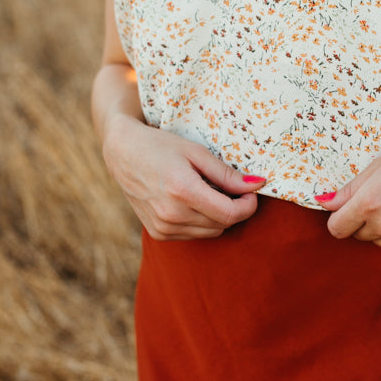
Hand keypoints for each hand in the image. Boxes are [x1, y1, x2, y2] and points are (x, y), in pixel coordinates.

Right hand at [102, 114, 265, 240]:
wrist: (122, 153)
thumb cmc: (160, 146)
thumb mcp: (196, 152)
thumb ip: (227, 174)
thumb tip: (258, 185)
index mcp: (183, 191)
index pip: (230, 214)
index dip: (248, 205)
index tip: (251, 192)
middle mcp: (171, 215)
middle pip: (223, 224)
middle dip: (234, 208)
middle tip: (230, 187)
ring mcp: (163, 227)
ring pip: (211, 232)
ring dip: (218, 216)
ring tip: (208, 191)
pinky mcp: (158, 233)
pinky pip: (194, 234)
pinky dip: (201, 222)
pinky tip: (192, 201)